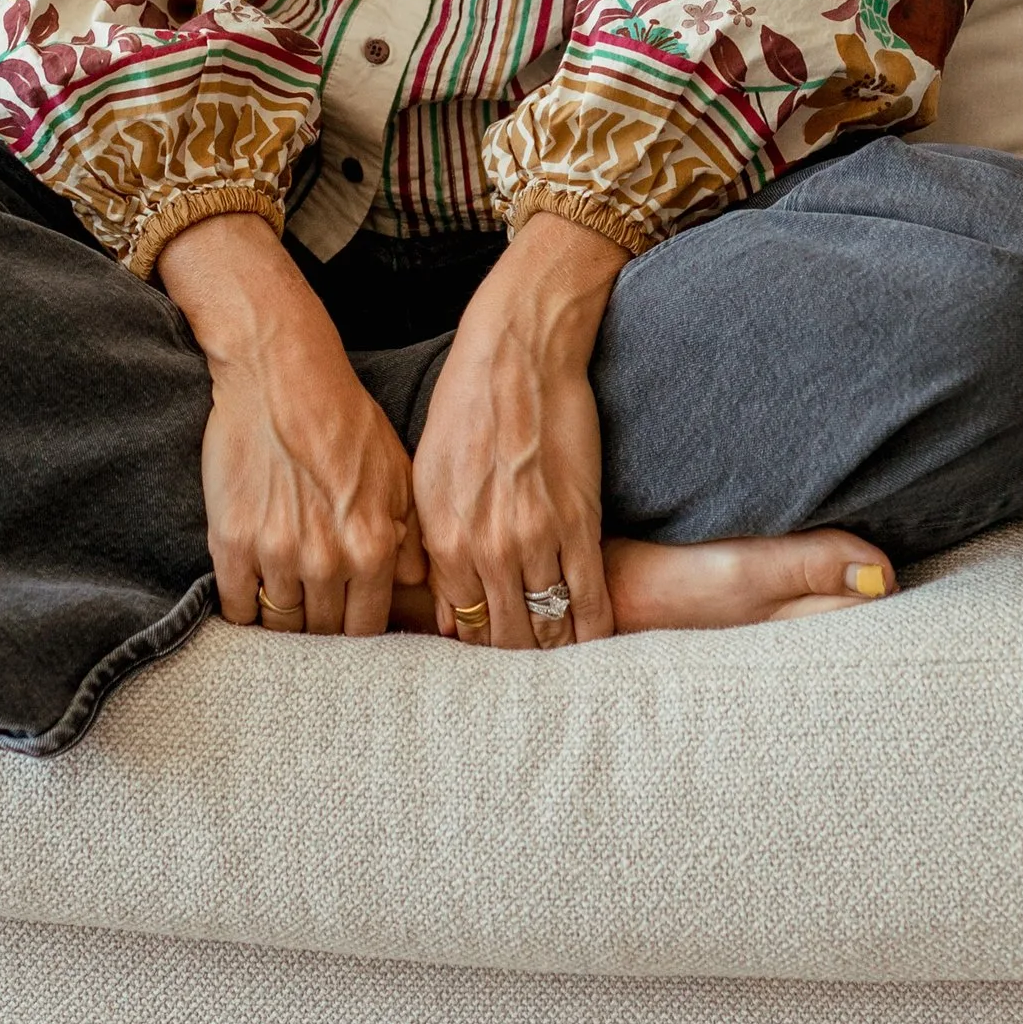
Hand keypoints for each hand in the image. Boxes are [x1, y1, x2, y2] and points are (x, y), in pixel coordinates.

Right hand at [156, 211, 419, 637]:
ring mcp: (277, 554)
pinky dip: (244, 608)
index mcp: (373, 547)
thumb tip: (419, 586)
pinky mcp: (231, 542)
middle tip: (312, 613)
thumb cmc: (343, 416)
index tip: (346, 619)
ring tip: (282, 601)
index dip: (356, 626)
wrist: (278, 372)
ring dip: (282, 617)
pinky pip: (237, 606)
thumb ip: (412, 535)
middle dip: (320, 627)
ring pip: (279, 624)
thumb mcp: (398, 471)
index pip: (366, 628)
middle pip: (322, 633)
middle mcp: (327, 560)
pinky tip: (251, 592)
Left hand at [412, 213, 626, 650]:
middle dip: (518, 656)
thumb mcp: (427, 479)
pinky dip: (592, 629)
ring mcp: (535, 539)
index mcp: (444, 539)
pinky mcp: (579, 523)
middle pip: (506, 635)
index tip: (493, 652)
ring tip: (561, 659)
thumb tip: (446, 617)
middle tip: (528, 669)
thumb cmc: (465, 406)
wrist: (516, 354)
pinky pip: (588, 598)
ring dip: (555, 647)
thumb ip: (432, 551)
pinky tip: (594, 642)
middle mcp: (487, 549)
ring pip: (547, 625)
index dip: (481, 642)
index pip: (464, 624)